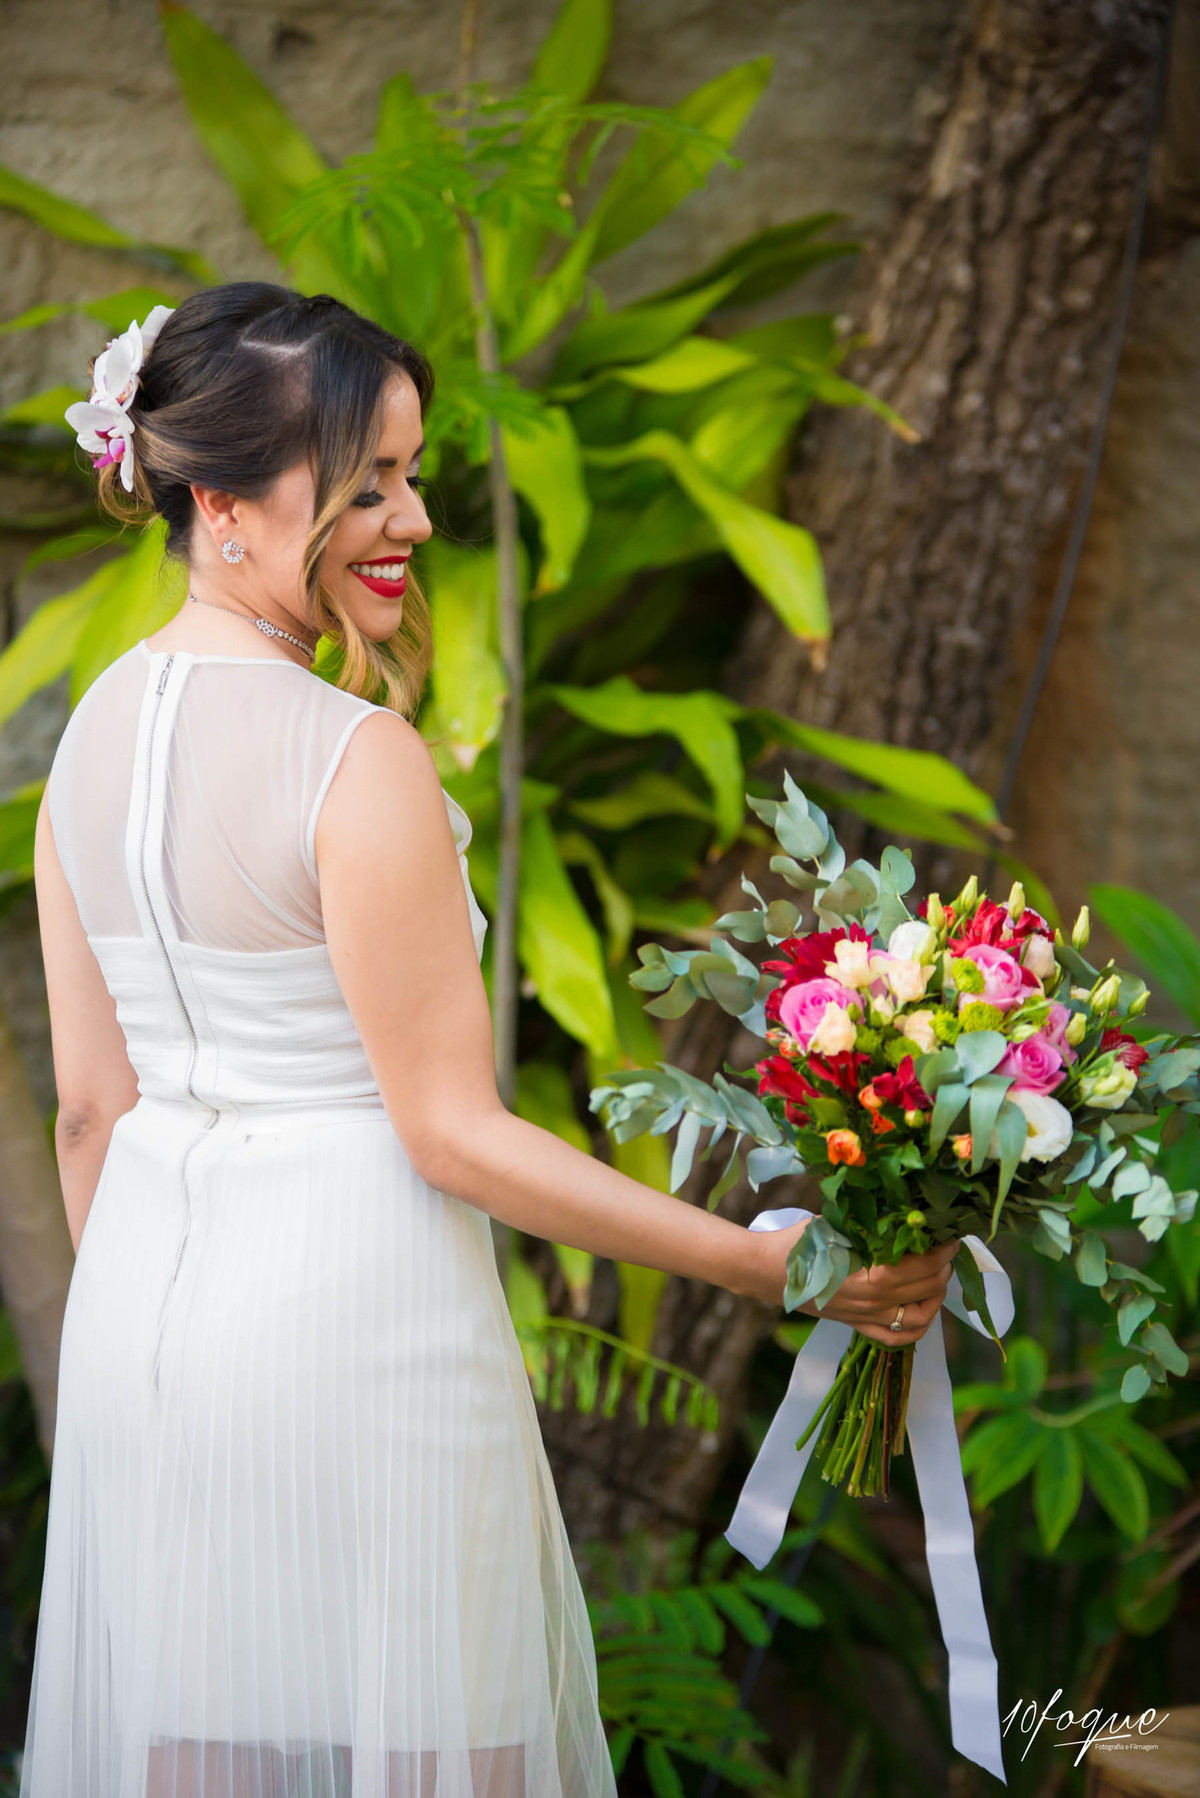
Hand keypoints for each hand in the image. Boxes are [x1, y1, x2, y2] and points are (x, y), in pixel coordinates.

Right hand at [747, 1223, 961, 1347]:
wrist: (763, 1271)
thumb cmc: (796, 1242)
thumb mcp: (835, 1225)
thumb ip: (869, 1225)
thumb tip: (901, 1215)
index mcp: (870, 1276)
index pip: (921, 1266)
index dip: (941, 1251)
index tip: (950, 1235)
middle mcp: (873, 1303)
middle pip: (925, 1289)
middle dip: (943, 1268)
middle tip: (947, 1249)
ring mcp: (865, 1318)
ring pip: (918, 1318)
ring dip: (935, 1298)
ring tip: (938, 1278)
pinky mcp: (856, 1325)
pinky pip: (896, 1338)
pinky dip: (916, 1328)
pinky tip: (921, 1309)